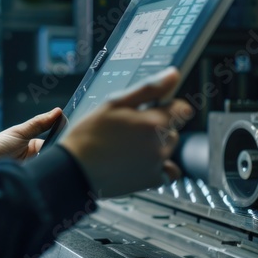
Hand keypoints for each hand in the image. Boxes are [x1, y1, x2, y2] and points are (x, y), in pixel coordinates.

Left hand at [0, 107, 62, 185]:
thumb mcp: (18, 133)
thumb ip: (39, 123)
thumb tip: (57, 111)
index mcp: (32, 146)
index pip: (53, 143)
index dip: (61, 142)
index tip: (70, 139)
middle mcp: (34, 159)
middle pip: (52, 158)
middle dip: (56, 157)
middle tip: (62, 155)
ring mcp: (31, 172)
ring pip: (48, 171)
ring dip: (49, 168)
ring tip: (49, 166)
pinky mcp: (28, 184)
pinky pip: (41, 182)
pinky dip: (43, 179)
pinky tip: (43, 176)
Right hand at [59, 68, 192, 197]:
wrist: (74, 170)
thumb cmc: (88, 135)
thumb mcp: (114, 103)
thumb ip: (148, 89)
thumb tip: (173, 75)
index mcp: (153, 122)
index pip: (182, 109)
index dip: (168, 105)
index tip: (154, 108)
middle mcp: (160, 145)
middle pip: (173, 129)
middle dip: (157, 126)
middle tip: (129, 129)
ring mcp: (157, 165)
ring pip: (168, 148)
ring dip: (155, 145)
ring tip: (128, 146)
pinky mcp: (152, 181)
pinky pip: (168, 171)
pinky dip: (159, 167)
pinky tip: (138, 162)